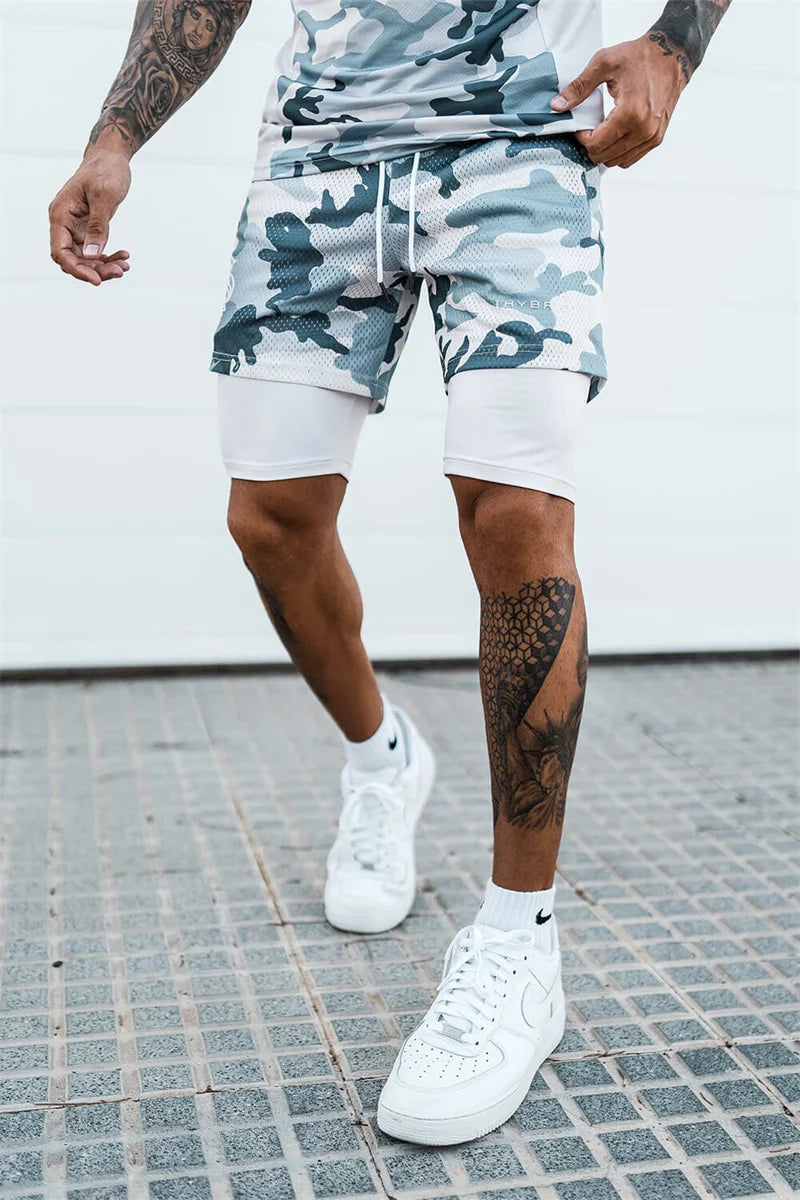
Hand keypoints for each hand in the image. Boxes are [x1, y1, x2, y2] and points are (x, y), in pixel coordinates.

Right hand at [48, 148, 131, 284]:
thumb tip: (91, 256)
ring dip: (104, 266)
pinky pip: (94, 251)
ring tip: (125, 266)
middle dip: (94, 270)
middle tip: (119, 271)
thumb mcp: (104, 197)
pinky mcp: (87, 228)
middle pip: (73, 259)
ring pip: (85, 258)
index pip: (60, 251)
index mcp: (61, 214)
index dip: (76, 269)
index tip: (96, 280)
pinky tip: (124, 257)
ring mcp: (75, 227)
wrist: (110, 157)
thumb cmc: (106, 170)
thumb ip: (97, 227)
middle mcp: (64, 223)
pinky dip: (108, 257)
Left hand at [550, 35, 685, 168]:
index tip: (581, 124)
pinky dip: (618, 152)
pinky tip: (614, 134)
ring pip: (617, 162)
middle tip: (589, 127)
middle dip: (591, 145)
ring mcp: (652, 137)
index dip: (581, 137)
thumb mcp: (603, 63)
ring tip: (602, 129)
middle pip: (604, 157)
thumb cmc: (637, 56)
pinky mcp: (656, 139)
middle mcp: (643, 130)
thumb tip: (556, 106)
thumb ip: (579, 87)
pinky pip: (630, 159)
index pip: (596, 144)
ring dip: (604, 150)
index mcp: (630, 113)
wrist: (671, 55)